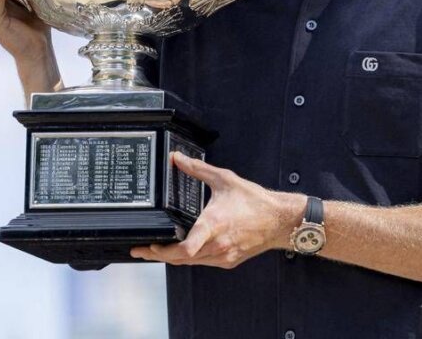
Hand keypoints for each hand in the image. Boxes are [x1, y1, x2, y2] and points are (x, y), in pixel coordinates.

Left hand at [130, 153, 303, 268]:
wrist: (280, 220)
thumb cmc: (255, 201)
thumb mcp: (225, 179)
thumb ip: (198, 169)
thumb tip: (178, 158)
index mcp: (213, 225)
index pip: (186, 248)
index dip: (164, 251)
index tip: (148, 246)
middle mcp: (216, 245)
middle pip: (180, 259)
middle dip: (157, 255)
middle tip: (140, 250)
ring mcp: (223, 256)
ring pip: (190, 263)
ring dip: (172, 258)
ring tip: (156, 250)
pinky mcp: (229, 261)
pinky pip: (203, 263)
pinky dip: (190, 258)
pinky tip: (183, 250)